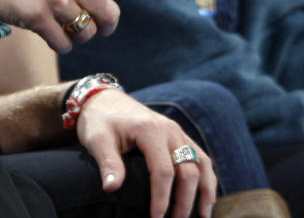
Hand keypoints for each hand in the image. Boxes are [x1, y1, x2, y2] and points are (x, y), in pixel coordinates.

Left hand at [76, 90, 216, 217]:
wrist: (102, 98)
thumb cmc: (98, 119)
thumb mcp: (97, 139)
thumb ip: (108, 163)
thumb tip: (111, 188)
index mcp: (150, 130)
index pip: (163, 171)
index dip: (162, 198)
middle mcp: (169, 129)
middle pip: (188, 170)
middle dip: (185, 200)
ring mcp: (176, 131)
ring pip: (202, 163)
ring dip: (205, 191)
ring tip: (203, 216)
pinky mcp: (178, 135)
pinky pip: (200, 157)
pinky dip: (206, 177)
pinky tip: (205, 195)